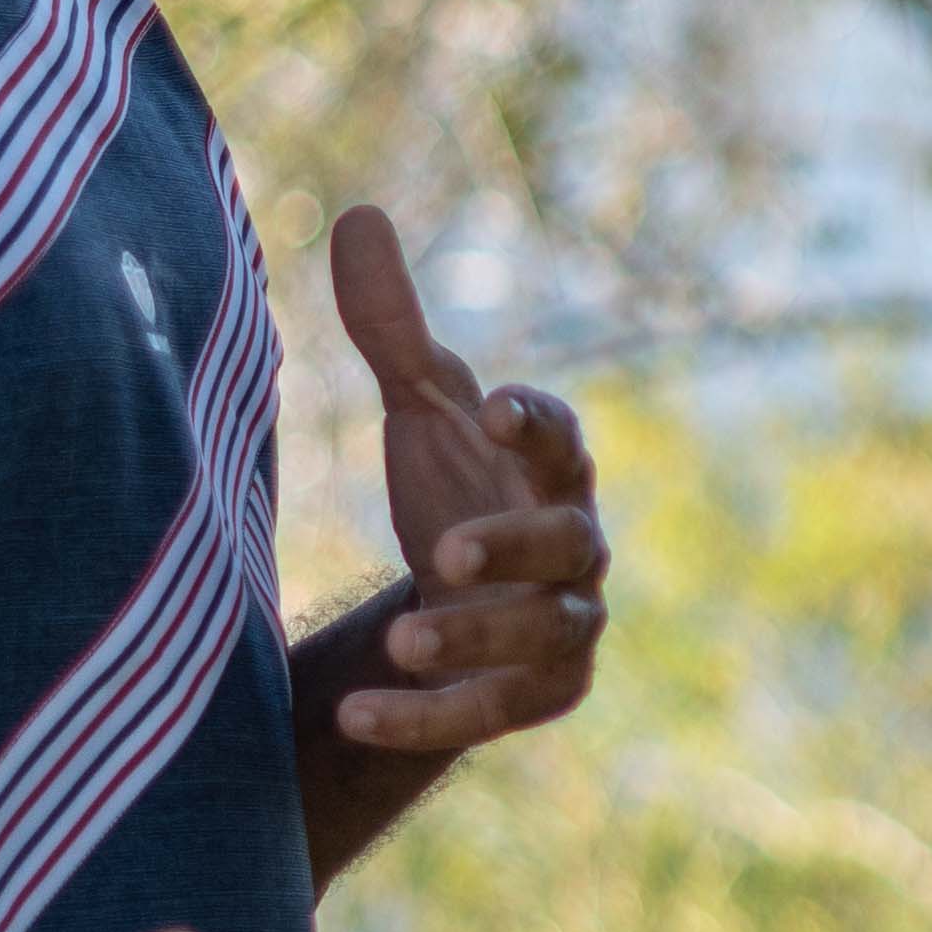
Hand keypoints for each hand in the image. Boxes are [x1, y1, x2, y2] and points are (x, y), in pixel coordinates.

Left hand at [328, 203, 608, 759]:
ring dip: (477, 639)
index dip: (534, 424)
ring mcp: (564, 625)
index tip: (491, 408)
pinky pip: (496, 714)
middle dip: (510, 547)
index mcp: (549, 470)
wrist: (464, 599)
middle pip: (566, 545)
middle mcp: (573, 548)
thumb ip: (392, 328)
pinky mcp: (540, 695)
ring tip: (403, 639)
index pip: (561, 439)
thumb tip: (358, 213)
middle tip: (441, 551)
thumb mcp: (419, 410)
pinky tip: (358, 712)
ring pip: (544, 638)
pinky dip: (430, 718)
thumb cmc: (454, 485)